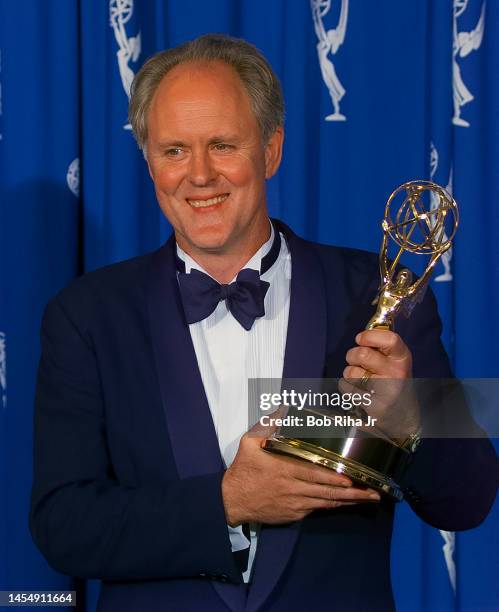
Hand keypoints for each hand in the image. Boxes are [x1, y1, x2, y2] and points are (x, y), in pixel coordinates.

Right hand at [222, 419, 379, 525]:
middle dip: (352, 492)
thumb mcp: (249, 443)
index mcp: (284, 470)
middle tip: (373, 491)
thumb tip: (283, 408)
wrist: (231, 501)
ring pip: (326, 503)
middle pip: (327, 492)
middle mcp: (293, 489)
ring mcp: (295, 504)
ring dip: (349, 501)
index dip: (334, 478)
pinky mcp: (294, 514)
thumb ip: (267, 425)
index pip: (314, 475)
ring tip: (368, 498)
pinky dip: (334, 506)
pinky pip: (318, 509)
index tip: (352, 478)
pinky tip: (347, 503)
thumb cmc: (243, 470)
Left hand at [340, 329, 418, 437]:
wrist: (403, 415)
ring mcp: (387, 390)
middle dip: (352, 355)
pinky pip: (346, 388)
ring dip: (349, 373)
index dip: (369, 336)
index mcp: (402, 358)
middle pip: (362, 354)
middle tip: (355, 360)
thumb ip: (380, 347)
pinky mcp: (375, 406)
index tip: (360, 339)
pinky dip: (347, 388)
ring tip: (360, 379)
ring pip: (351, 372)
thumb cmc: (393, 381)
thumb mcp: (394, 361)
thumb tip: (361, 335)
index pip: (390, 339)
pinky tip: (358, 392)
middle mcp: (397, 373)